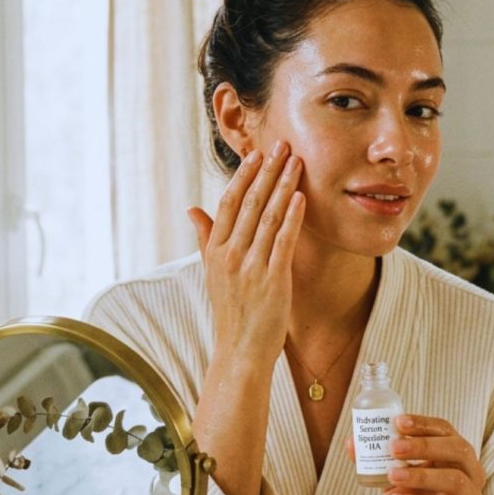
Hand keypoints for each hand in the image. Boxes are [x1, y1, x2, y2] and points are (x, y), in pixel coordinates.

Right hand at [188, 142, 303, 366]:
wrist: (240, 350)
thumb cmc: (231, 312)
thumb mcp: (212, 273)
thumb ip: (205, 239)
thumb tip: (192, 210)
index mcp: (215, 251)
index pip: (229, 203)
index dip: (244, 176)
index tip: (257, 154)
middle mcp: (230, 255)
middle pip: (251, 202)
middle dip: (268, 170)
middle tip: (282, 144)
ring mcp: (251, 267)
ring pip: (269, 216)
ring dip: (284, 185)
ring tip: (296, 162)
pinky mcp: (273, 280)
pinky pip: (284, 241)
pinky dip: (293, 216)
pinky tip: (301, 197)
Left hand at [381, 415, 485, 494]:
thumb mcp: (393, 479)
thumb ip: (377, 460)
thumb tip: (350, 442)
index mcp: (455, 455)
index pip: (445, 431)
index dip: (424, 424)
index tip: (398, 421)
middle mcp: (471, 473)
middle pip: (457, 450)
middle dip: (425, 445)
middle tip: (394, 447)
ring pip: (455, 480)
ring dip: (420, 474)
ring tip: (391, 475)